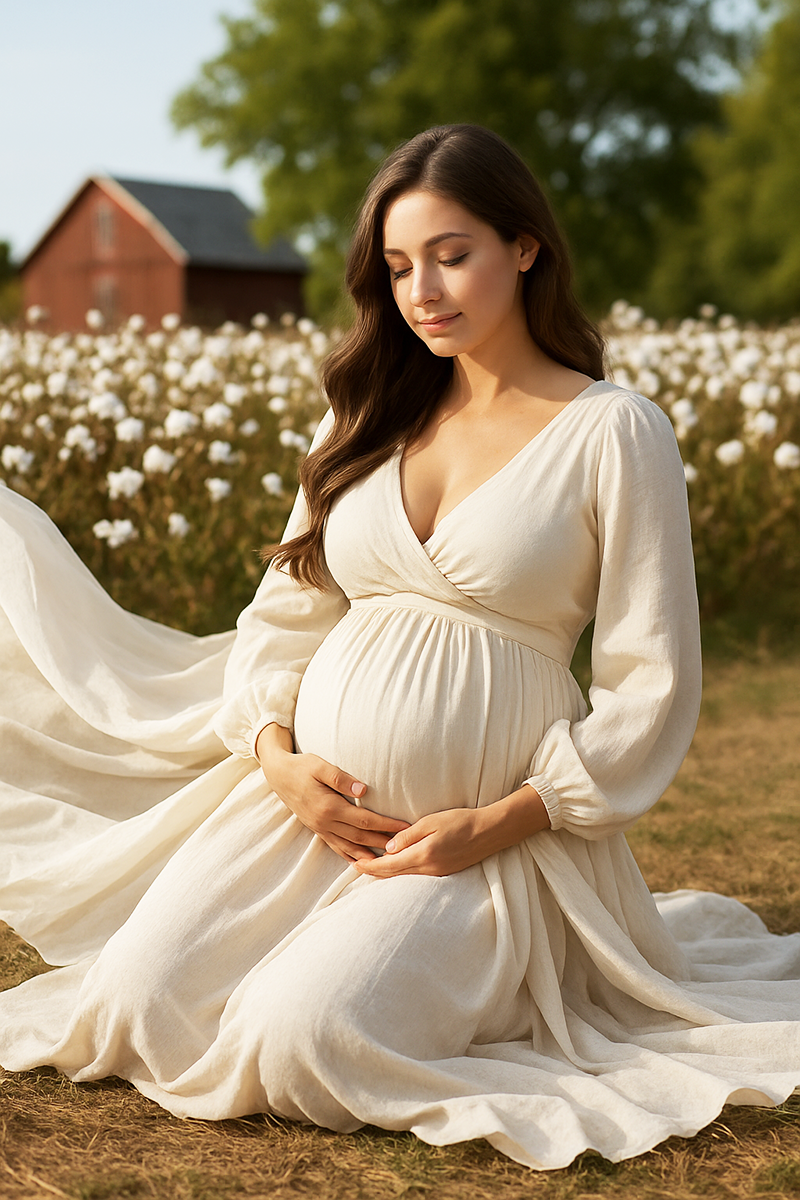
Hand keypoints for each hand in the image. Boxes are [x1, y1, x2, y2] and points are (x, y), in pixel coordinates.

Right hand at [255, 724, 408, 862]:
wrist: (279, 776)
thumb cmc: (302, 767)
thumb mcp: (319, 766)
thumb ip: (340, 778)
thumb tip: (363, 790)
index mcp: (329, 808)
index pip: (364, 820)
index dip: (386, 824)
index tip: (405, 827)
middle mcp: (325, 823)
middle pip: (360, 837)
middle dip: (384, 842)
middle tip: (405, 846)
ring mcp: (321, 829)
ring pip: (350, 847)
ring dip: (370, 855)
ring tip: (390, 860)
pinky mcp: (318, 830)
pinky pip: (337, 848)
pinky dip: (351, 857)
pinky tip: (363, 863)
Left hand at [354, 785, 550, 878]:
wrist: (490, 832)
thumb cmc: (461, 821)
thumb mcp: (431, 822)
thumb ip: (407, 836)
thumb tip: (387, 848)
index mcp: (423, 856)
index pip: (388, 866)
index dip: (368, 867)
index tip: (353, 863)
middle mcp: (428, 869)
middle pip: (393, 875)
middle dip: (373, 872)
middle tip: (355, 865)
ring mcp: (437, 873)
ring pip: (404, 877)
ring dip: (386, 873)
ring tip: (370, 866)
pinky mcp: (444, 872)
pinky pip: (416, 875)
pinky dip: (401, 872)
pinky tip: (396, 865)